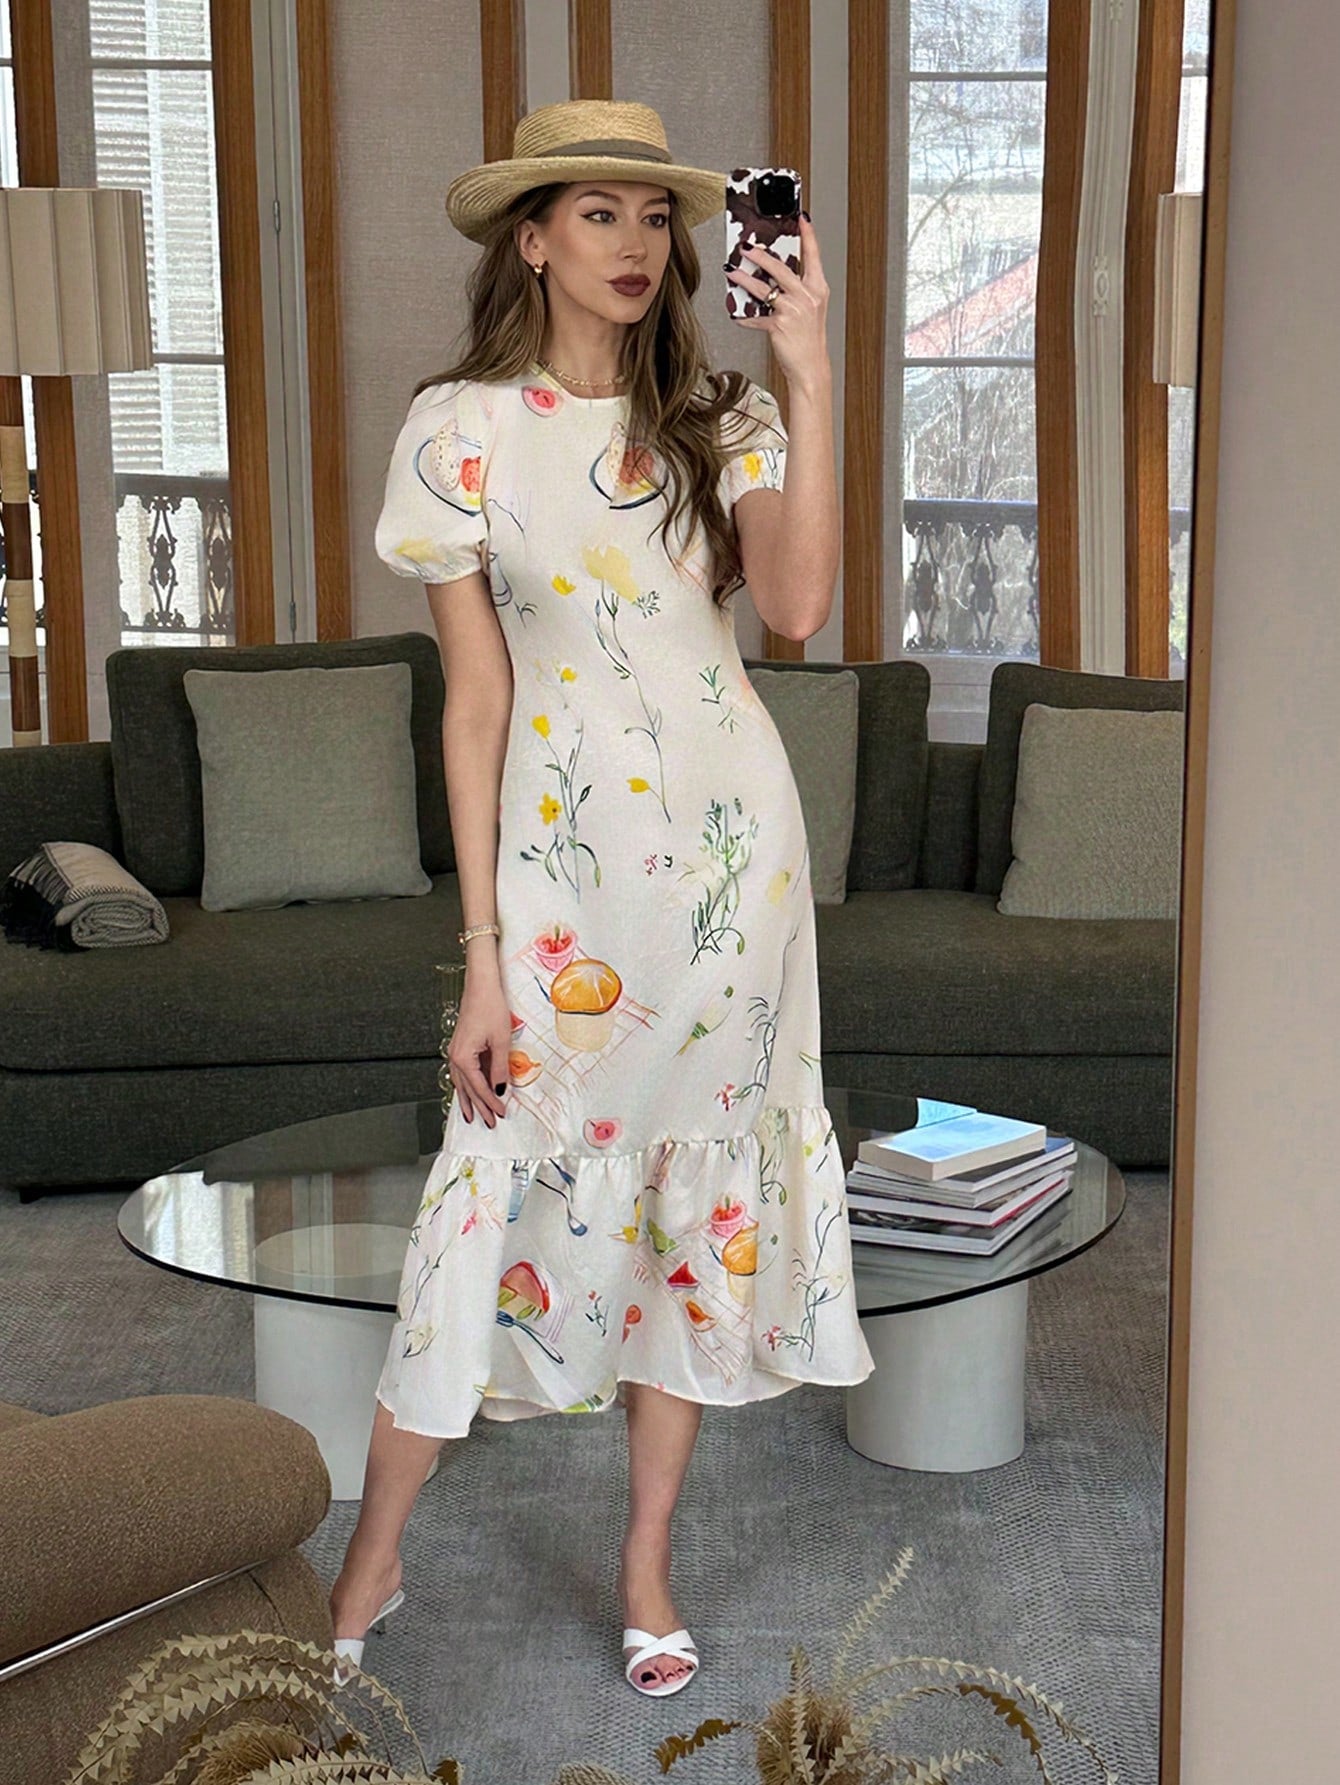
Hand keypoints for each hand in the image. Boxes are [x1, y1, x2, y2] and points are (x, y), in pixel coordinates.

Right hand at [449, 972, 511, 1125]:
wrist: (481, 986)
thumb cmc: (490, 1007)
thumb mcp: (501, 1041)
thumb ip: (500, 1068)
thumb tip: (501, 1089)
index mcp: (463, 1058)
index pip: (479, 1088)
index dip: (491, 1103)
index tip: (501, 1113)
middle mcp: (455, 1057)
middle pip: (467, 1089)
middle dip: (479, 1107)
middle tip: (489, 1123)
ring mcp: (455, 1052)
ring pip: (461, 1083)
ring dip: (468, 1100)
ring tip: (472, 1116)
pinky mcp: (460, 1046)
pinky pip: (461, 1073)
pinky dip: (466, 1086)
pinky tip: (468, 1092)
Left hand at [727, 213, 831, 391]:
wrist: (810, 367)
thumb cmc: (808, 339)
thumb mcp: (809, 309)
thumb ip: (796, 290)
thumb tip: (772, 276)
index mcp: (817, 289)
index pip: (813, 255)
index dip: (807, 235)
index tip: (801, 218)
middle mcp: (807, 297)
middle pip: (781, 268)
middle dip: (761, 255)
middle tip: (746, 246)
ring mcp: (793, 310)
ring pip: (764, 289)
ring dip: (744, 279)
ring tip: (732, 271)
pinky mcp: (779, 325)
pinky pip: (756, 317)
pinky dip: (744, 316)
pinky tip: (737, 314)